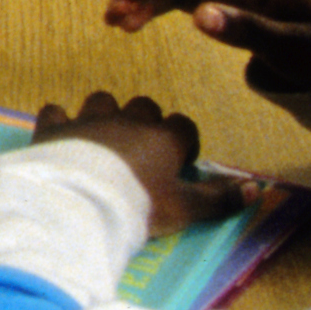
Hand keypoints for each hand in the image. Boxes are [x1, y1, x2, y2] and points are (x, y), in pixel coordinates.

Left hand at [31, 89, 246, 228]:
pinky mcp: (54, 127)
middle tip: (144, 153)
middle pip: (144, 107)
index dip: (185, 142)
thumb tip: (256, 188)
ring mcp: (88, 120)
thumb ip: (221, 198)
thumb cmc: (140, 205)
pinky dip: (60, 121)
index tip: (180, 163)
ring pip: (102, 101)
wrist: (81, 201)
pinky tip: (61, 135)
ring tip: (106, 142)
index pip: (183, 126)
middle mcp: (127, 121)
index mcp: (163, 139)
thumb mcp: (187, 209)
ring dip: (106, 115)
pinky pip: (55, 111)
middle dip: (147, 123)